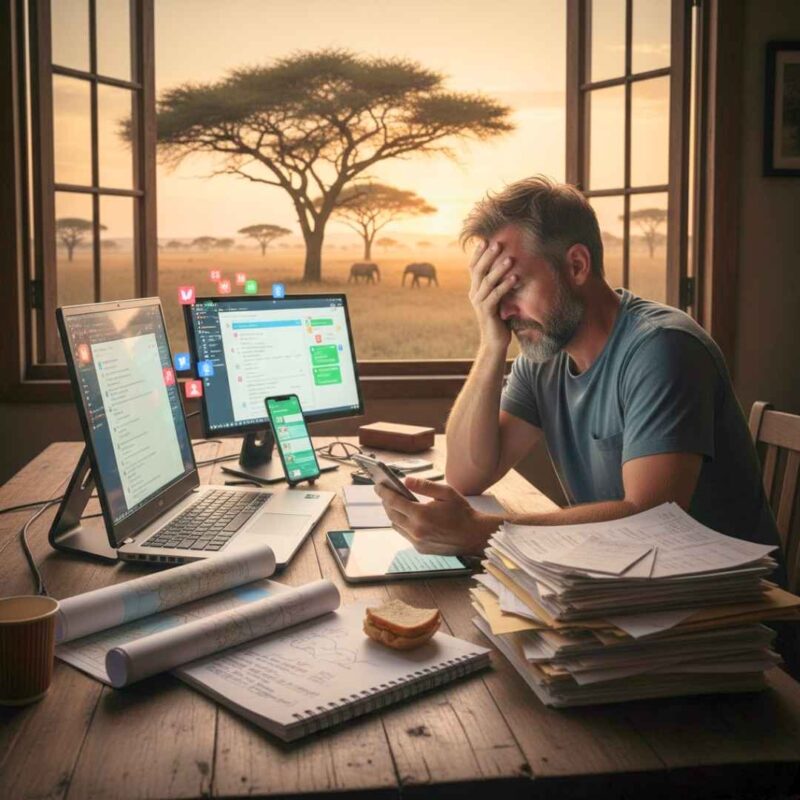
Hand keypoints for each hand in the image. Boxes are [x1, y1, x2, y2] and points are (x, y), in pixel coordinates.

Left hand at [373, 476, 502, 555]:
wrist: (475, 536)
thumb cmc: (463, 513)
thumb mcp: (446, 492)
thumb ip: (424, 486)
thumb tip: (406, 481)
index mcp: (421, 515)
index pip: (394, 501)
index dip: (384, 492)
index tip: (378, 485)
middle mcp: (416, 530)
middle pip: (391, 515)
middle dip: (386, 502)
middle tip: (385, 492)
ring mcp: (417, 542)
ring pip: (396, 526)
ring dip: (393, 514)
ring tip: (394, 503)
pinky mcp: (421, 549)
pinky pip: (405, 534)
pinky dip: (402, 524)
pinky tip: (407, 516)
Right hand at [468, 240, 516, 353]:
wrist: (494, 342)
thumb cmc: (499, 319)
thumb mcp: (498, 298)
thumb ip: (498, 285)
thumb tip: (510, 266)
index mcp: (475, 289)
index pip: (473, 267)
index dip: (478, 254)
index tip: (485, 239)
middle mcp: (474, 294)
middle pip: (478, 271)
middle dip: (488, 256)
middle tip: (498, 243)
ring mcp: (479, 303)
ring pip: (487, 282)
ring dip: (499, 269)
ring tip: (510, 258)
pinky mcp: (487, 312)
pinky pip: (496, 296)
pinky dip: (505, 285)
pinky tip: (515, 277)